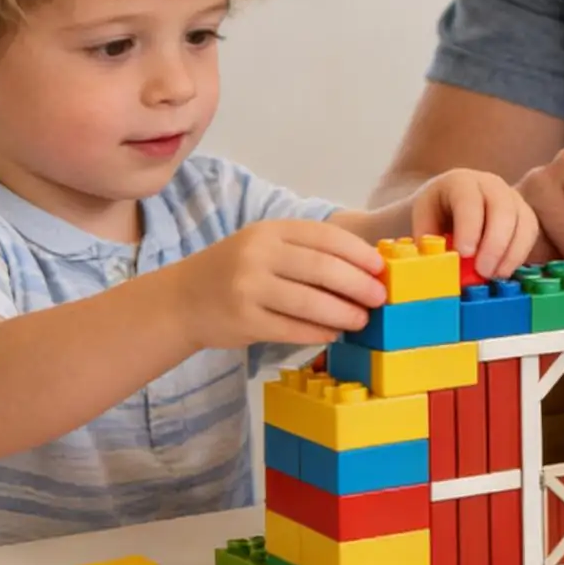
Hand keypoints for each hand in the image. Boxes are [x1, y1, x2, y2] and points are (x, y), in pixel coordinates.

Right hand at [175, 219, 387, 349]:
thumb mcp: (267, 246)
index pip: (325, 237)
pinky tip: (333, 333)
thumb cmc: (238, 270)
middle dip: (357, 284)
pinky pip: (290, 328)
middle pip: (321, 269)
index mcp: (271, 231)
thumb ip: (307, 250)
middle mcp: (258, 255)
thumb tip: (365, 266)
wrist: (183, 299)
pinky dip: (317, 332)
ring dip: (342, 312)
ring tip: (362, 319)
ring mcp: (248, 288)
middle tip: (379, 297)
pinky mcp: (242, 321)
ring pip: (308, 302)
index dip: (358, 252)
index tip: (380, 267)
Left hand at [410, 170, 539, 278]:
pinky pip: (530, 232)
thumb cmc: (433, 217)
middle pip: (502, 208)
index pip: (468, 200)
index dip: (469, 226)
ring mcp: (511, 196)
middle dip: (494, 243)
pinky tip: (504, 270)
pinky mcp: (524, 213)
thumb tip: (437, 264)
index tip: (464, 253)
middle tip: (483, 271)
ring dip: (511, 252)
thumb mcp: (422, 224)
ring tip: (494, 275)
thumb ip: (428, 242)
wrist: (446, 207)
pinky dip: (520, 254)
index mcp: (460, 182)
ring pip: (522, 220)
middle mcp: (490, 184)